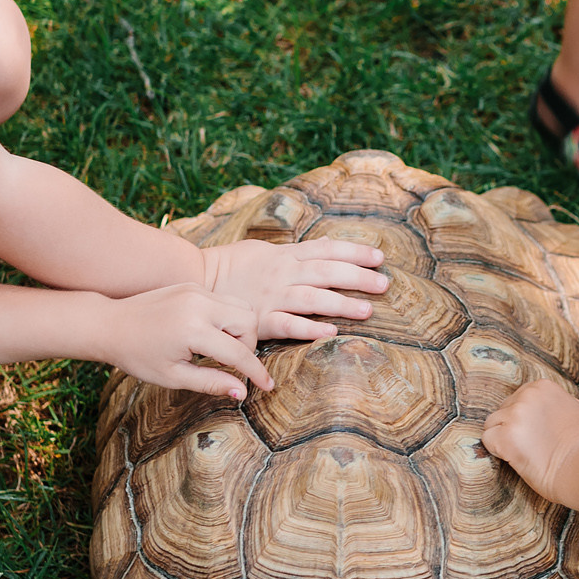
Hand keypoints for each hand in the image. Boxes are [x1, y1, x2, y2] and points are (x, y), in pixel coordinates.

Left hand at [100, 283, 274, 398]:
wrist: (111, 325)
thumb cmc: (138, 355)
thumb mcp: (173, 377)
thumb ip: (211, 383)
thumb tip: (242, 392)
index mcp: (193, 330)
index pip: (239, 352)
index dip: (256, 372)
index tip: (267, 386)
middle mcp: (199, 304)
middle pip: (249, 322)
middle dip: (249, 345)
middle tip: (231, 363)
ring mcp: (197, 291)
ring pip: (242, 307)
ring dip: (241, 329)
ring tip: (219, 348)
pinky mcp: (193, 285)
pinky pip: (225, 300)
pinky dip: (227, 318)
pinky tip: (209, 334)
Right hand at [199, 238, 388, 341]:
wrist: (194, 280)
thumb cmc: (232, 266)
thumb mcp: (265, 249)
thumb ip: (296, 251)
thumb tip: (326, 245)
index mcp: (285, 255)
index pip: (326, 249)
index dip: (354, 251)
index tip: (379, 256)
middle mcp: (282, 273)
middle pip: (326, 271)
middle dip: (357, 277)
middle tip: (384, 284)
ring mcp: (272, 297)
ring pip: (312, 298)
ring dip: (341, 303)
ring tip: (367, 310)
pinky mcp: (260, 320)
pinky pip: (288, 325)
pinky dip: (310, 329)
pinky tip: (330, 333)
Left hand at [481, 372, 578, 500]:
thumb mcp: (576, 410)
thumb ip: (556, 402)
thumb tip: (546, 404)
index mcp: (543, 386)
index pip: (517, 399)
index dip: (523, 419)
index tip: (536, 433)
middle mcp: (527, 395)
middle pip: (503, 410)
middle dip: (512, 428)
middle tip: (531, 445)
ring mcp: (515, 414)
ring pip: (492, 424)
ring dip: (503, 439)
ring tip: (525, 452)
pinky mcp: (505, 435)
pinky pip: (487, 440)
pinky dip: (497, 451)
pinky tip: (516, 457)